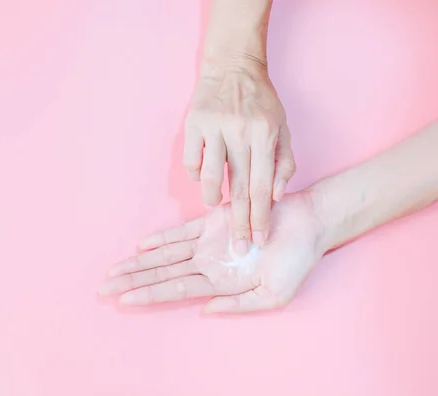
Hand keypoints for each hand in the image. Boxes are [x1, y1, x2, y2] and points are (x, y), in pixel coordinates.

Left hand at [99, 192, 323, 313]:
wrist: (309, 224)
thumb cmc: (297, 262)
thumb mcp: (274, 295)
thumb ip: (238, 304)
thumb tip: (204, 310)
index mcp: (219, 284)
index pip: (173, 291)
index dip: (147, 294)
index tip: (121, 300)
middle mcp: (207, 265)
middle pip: (160, 275)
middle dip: (131, 282)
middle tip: (102, 289)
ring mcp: (208, 243)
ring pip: (165, 255)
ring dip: (138, 262)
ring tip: (113, 271)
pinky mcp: (213, 222)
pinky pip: (182, 232)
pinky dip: (162, 238)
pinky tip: (141, 245)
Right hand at [183, 61, 295, 253]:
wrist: (233, 67)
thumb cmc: (261, 103)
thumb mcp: (282, 128)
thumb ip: (284, 163)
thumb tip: (275, 196)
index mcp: (265, 134)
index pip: (262, 187)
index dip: (260, 217)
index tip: (258, 240)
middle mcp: (239, 132)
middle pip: (239, 188)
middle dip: (239, 222)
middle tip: (239, 247)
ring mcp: (213, 128)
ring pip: (210, 177)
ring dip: (213, 198)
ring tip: (216, 207)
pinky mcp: (192, 124)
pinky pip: (191, 161)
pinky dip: (197, 174)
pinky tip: (205, 176)